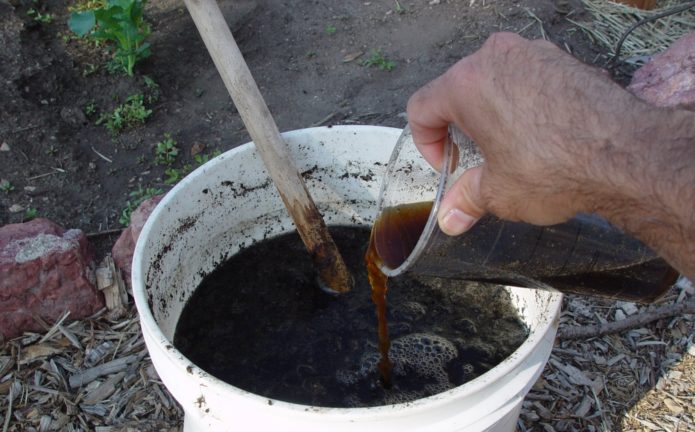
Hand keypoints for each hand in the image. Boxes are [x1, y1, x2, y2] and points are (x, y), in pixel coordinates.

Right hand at [407, 32, 639, 233]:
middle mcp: (496, 58)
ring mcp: (532, 54)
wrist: (627, 154)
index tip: (448, 165)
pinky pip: (527, 78)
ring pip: (493, 81)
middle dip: (460, 127)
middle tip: (477, 159)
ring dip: (492, 113)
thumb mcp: (499, 192)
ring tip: (512, 148)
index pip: (422, 107)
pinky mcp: (562, 59)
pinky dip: (523, 103)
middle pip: (457, 90)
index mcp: (467, 84)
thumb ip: (467, 200)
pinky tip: (542, 135)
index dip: (427, 143)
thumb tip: (451, 217)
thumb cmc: (557, 167)